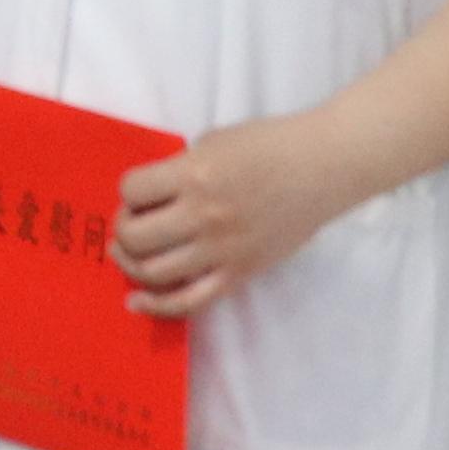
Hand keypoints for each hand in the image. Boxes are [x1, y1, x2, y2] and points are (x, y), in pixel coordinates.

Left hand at [115, 111, 354, 318]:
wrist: (324, 167)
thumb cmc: (269, 145)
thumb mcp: (213, 143)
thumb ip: (179, 170)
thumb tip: (150, 198)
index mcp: (194, 175)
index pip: (131, 191)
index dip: (128, 192)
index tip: (140, 193)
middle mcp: (204, 216)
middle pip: (134, 236)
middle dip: (123, 230)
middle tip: (134, 222)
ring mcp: (222, 249)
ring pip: (154, 272)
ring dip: (132, 264)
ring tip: (132, 253)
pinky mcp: (240, 273)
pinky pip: (190, 301)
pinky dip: (157, 305)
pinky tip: (137, 301)